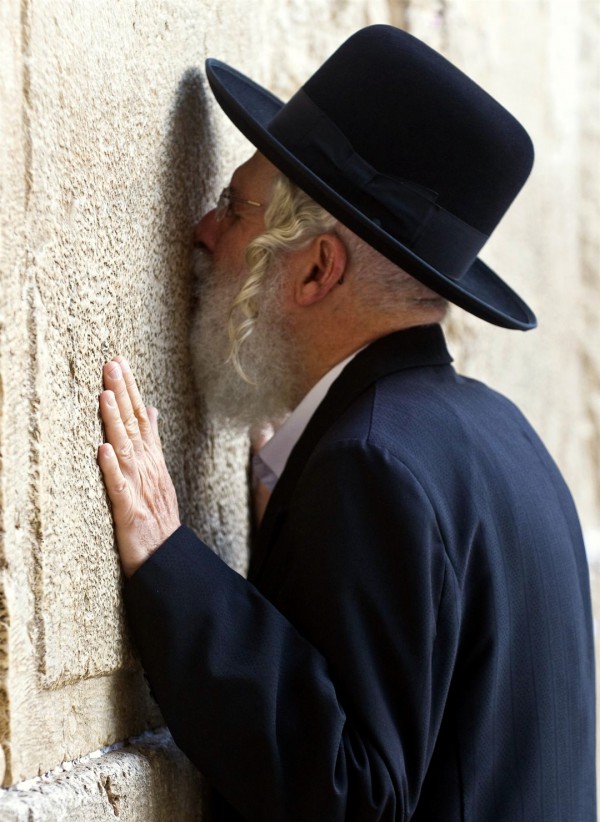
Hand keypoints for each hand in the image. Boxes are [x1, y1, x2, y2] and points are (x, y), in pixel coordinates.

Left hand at [97, 357, 179, 576]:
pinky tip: (103, 450)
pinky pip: (119, 486)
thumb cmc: (158, 516)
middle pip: (134, 424)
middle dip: (123, 393)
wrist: (168, 556)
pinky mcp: (129, 509)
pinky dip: (111, 468)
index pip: (142, 416)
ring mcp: (139, 487)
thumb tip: (153, 409)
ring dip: (115, 422)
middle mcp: (147, 468)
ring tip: (105, 397)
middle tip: (112, 365)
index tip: (121, 363)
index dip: (131, 389)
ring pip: (126, 449)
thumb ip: (153, 441)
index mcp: (152, 459)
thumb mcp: (158, 472)